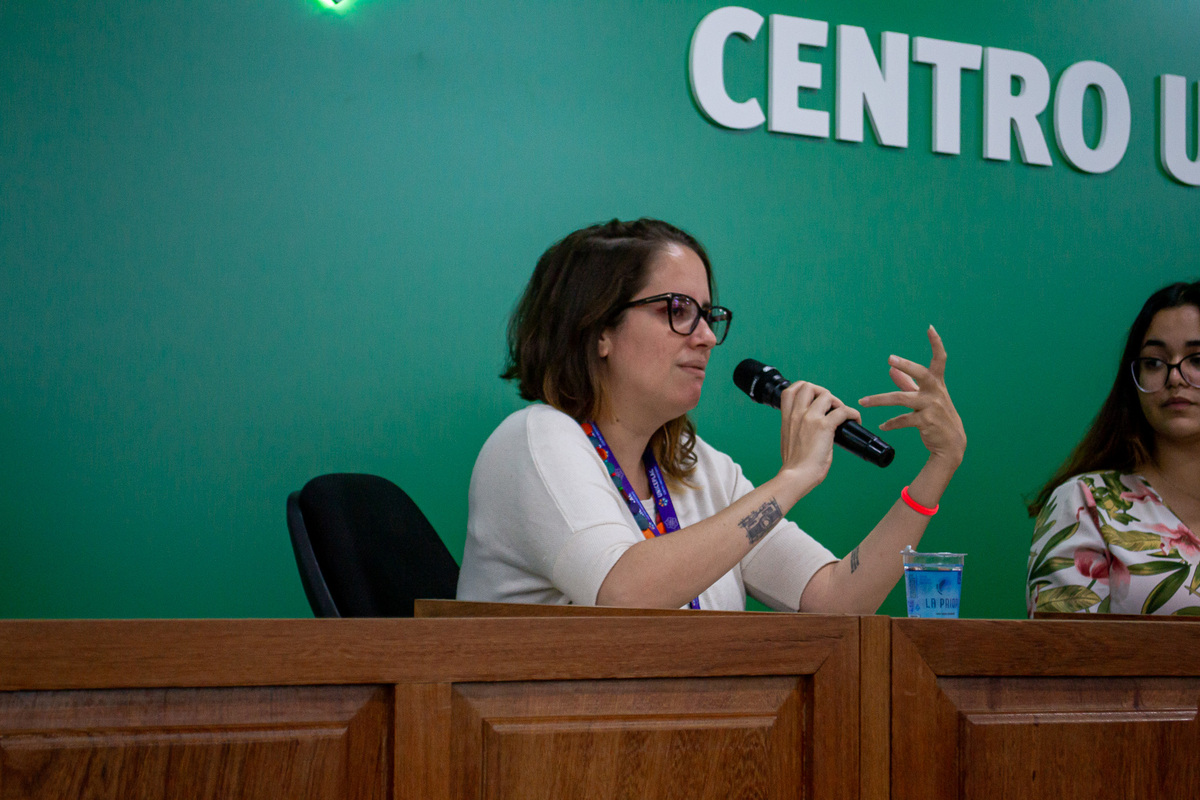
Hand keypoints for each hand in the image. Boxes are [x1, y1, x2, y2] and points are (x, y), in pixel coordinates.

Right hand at [778, 380, 861, 488]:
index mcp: (787, 418)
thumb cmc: (794, 465)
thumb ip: (796, 429)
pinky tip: (855, 421)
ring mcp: (810, 418)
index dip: (802, 388)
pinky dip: (852, 414)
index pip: (789, 391)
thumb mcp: (788, 440)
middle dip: (822, 392)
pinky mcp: (824, 426)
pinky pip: (843, 411)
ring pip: (827, 395)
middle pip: (808, 386)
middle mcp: (797, 414)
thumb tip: (808, 430)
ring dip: (838, 403)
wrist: (796, 476)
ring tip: (842, 415)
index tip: (813, 398)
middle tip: (830, 406)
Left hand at [858, 325, 965, 467]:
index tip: (930, 328)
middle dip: (907, 365)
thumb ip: (908, 382)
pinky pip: (903, 420)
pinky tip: (882, 426)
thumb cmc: (937, 416)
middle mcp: (935, 392)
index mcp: (937, 383)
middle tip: (890, 359)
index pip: (939, 359)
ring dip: (880, 399)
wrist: (951, 443)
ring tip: (863, 401)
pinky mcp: (926, 422)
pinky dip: (891, 423)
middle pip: (921, 374)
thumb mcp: (925, 397)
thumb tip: (891, 369)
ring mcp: (931, 406)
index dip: (936, 343)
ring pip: (901, 399)